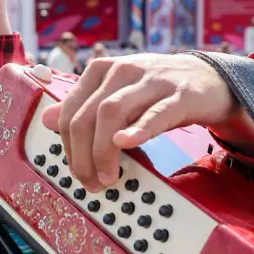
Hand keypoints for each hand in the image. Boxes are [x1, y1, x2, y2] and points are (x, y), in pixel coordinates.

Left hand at [40, 54, 236, 191]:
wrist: (207, 79)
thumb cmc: (157, 92)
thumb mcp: (116, 95)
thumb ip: (83, 107)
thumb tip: (46, 119)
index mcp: (101, 71)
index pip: (70, 111)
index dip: (69, 147)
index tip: (78, 173)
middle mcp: (122, 70)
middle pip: (87, 115)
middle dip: (84, 155)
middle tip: (92, 182)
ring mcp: (150, 80)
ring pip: (112, 112)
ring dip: (104, 150)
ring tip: (109, 177)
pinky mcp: (178, 94)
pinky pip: (154, 113)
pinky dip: (137, 129)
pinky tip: (125, 144)